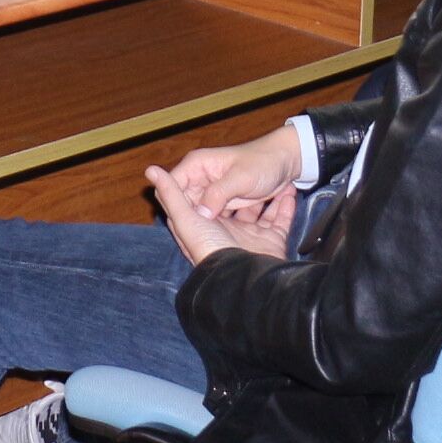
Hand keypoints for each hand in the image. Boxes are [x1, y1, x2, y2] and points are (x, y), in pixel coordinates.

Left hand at [149, 163, 289, 263]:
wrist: (246, 280)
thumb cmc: (211, 249)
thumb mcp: (187, 219)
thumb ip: (171, 195)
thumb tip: (150, 171)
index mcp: (206, 227)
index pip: (206, 200)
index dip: (210, 182)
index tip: (217, 162)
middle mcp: (228, 232)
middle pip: (236, 203)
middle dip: (244, 186)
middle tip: (253, 164)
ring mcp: (251, 238)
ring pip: (260, 210)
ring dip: (268, 193)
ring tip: (275, 173)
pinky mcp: (271, 242)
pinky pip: (280, 220)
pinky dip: (286, 206)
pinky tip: (290, 190)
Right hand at [164, 130, 303, 226]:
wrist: (286, 160)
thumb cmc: (263, 163)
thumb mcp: (240, 178)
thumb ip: (218, 194)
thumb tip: (200, 214)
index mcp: (197, 166)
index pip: (172, 186)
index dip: (173, 206)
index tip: (190, 227)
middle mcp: (200, 180)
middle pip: (184, 205)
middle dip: (193, 223)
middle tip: (208, 240)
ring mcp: (212, 193)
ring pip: (200, 215)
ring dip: (210, 227)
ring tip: (224, 240)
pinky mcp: (224, 204)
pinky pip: (218, 218)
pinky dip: (225, 226)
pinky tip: (236, 235)